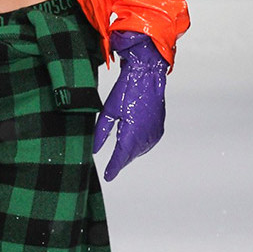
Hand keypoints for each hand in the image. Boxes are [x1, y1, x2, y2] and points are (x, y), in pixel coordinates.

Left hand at [93, 31, 167, 180]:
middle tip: (111, 167)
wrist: (148, 75)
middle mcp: (145, 137)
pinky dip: (137, 146)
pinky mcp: (158, 129)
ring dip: (129, 154)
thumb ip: (100, 132)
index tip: (108, 176)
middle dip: (120, 162)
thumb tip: (94, 148)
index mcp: (131, 133)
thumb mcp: (108, 111)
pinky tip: (130, 142)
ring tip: (119, 156)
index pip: (121, 158)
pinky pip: (146, 144)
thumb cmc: (127, 89)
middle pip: (130, 156)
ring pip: (139, 151)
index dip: (113, 169)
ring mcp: (154, 134)